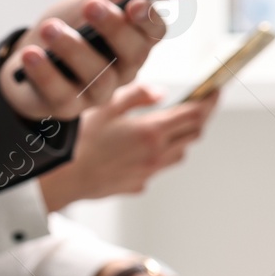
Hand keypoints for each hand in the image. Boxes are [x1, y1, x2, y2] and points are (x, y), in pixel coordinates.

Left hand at [0, 0, 198, 120]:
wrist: (27, 52)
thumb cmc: (73, 24)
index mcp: (136, 43)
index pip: (155, 34)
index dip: (148, 20)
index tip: (135, 3)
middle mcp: (123, 71)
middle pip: (131, 54)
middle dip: (112, 28)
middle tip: (90, 3)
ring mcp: (96, 93)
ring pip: (96, 75)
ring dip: (72, 49)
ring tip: (48, 28)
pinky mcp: (66, 108)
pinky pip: (60, 94)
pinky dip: (44, 73)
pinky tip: (31, 55)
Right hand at [37, 84, 217, 210]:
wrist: (59, 179)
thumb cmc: (77, 143)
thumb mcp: (103, 107)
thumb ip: (136, 96)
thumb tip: (161, 93)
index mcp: (151, 131)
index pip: (195, 114)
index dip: (209, 100)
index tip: (214, 90)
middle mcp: (156, 155)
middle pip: (194, 134)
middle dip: (198, 118)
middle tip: (195, 105)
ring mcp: (148, 172)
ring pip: (179, 153)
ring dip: (181, 138)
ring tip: (169, 127)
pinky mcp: (136, 185)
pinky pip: (157, 169)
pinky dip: (159, 156)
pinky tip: (140, 150)